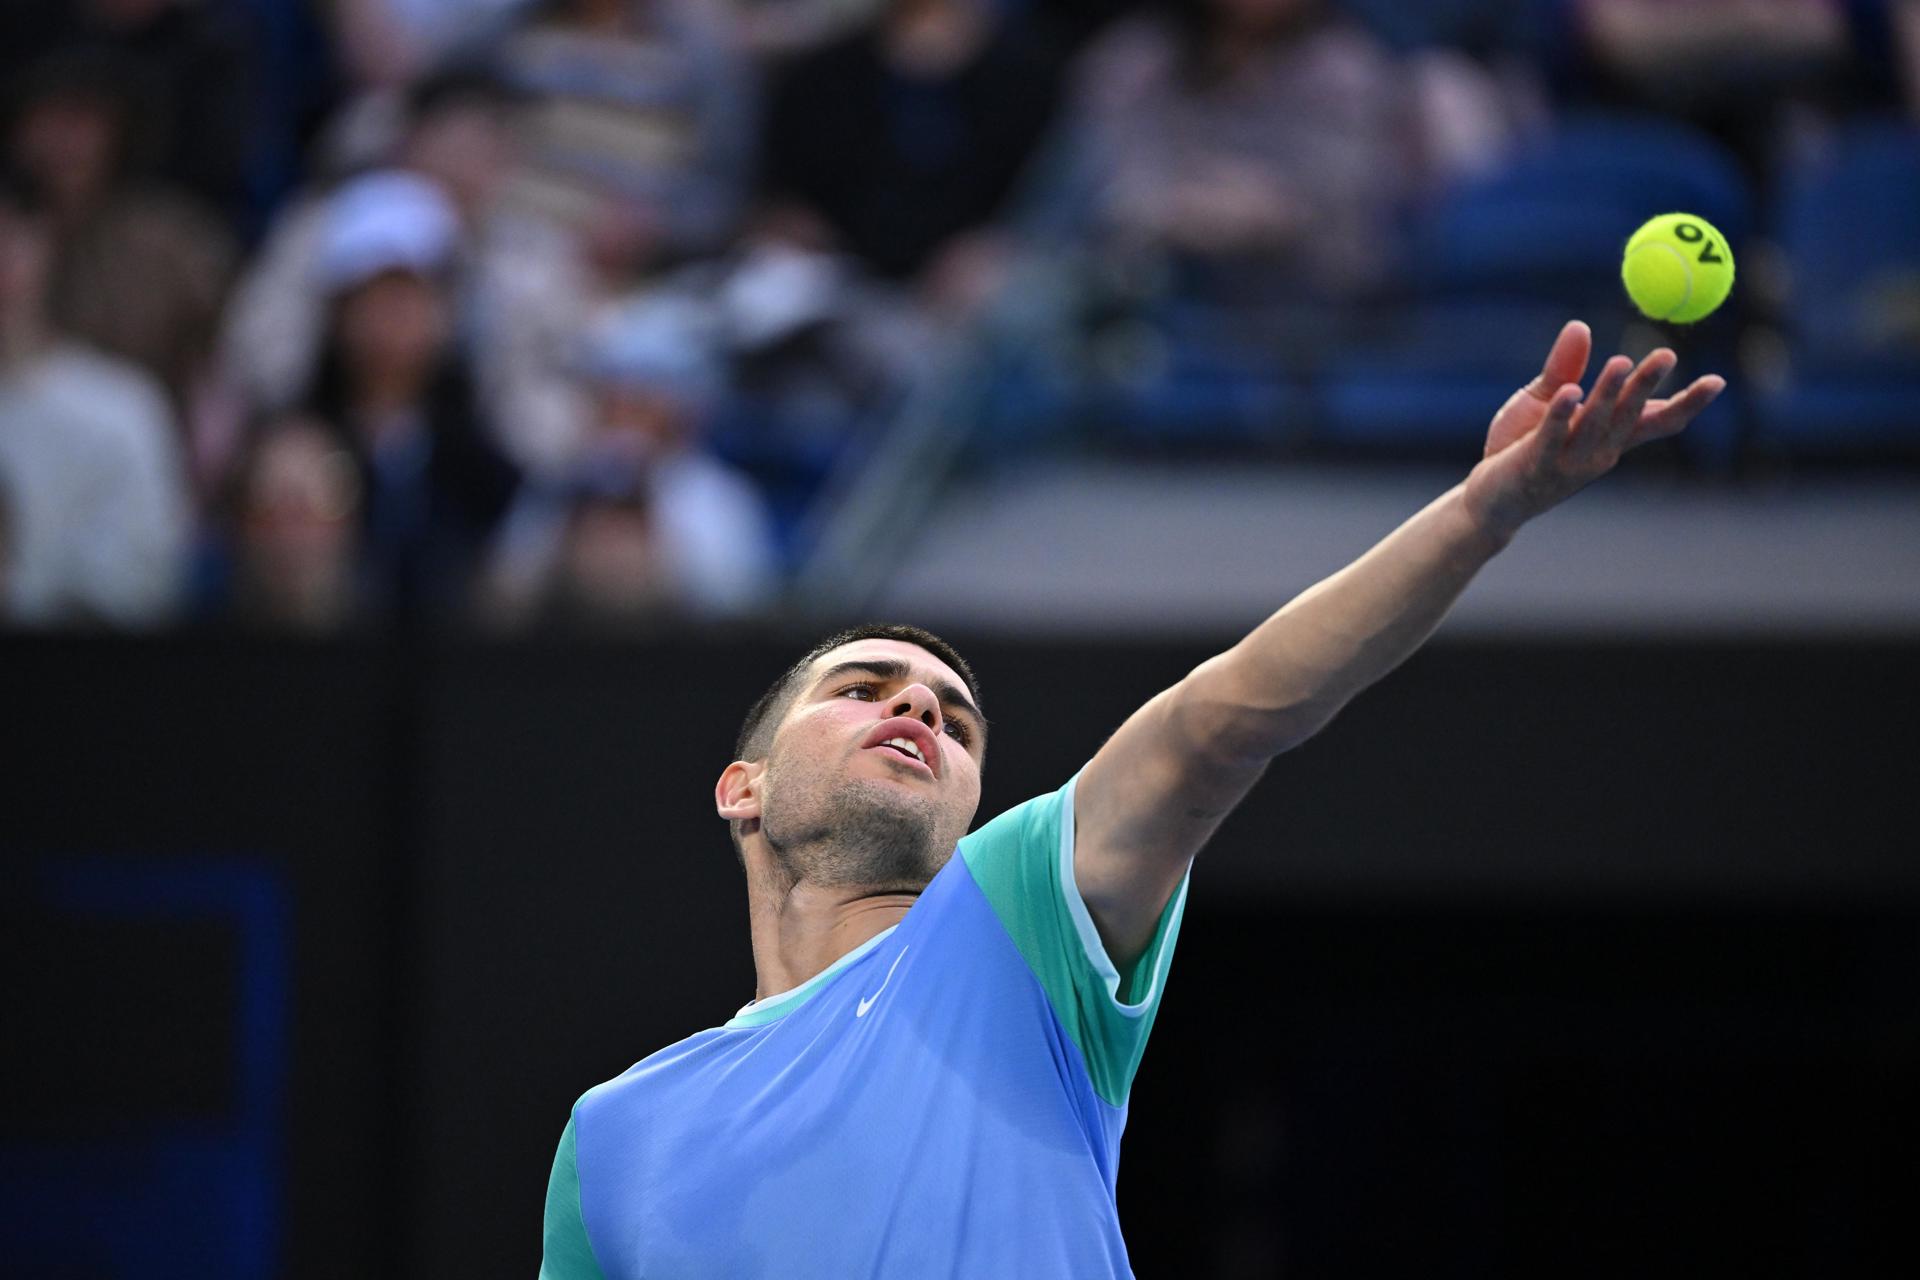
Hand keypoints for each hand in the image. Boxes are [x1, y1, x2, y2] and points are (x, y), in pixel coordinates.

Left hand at [1463, 319, 1725, 539]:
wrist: (1491, 499)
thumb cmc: (1521, 447)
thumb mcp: (1546, 400)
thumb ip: (1565, 367)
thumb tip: (1581, 325)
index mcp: (1610, 436)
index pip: (1657, 420)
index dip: (1689, 404)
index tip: (1718, 381)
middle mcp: (1599, 452)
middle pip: (1629, 416)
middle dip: (1647, 386)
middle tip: (1666, 355)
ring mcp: (1570, 462)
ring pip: (1595, 424)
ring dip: (1610, 395)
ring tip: (1623, 363)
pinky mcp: (1536, 464)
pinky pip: (1552, 437)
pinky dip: (1562, 414)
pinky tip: (1570, 392)